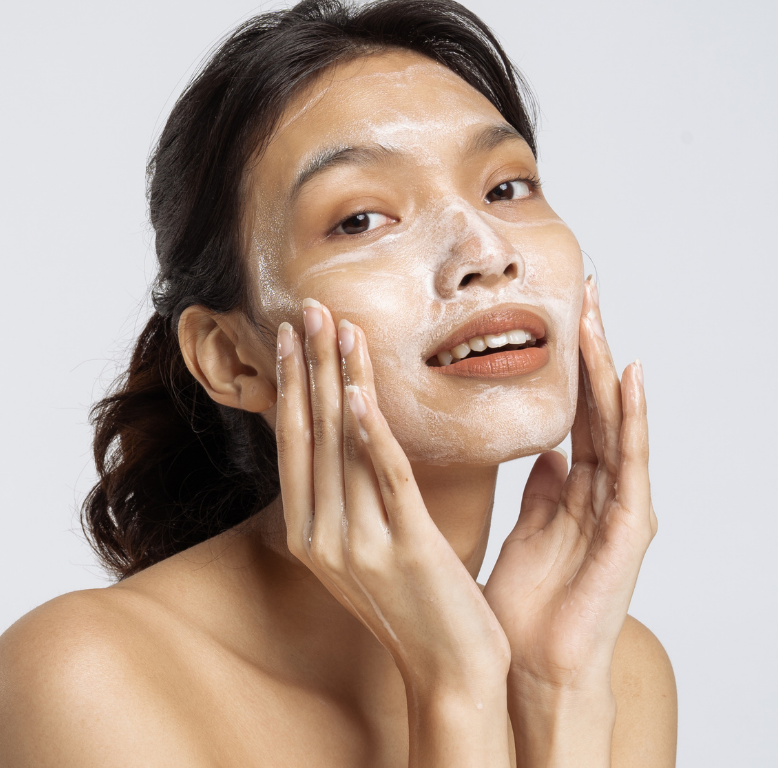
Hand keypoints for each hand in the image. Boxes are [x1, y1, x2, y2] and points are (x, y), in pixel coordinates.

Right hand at [274, 299, 509, 695]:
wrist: (449, 673)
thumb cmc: (415, 604)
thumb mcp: (368, 548)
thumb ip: (351, 498)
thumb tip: (351, 438)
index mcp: (311, 535)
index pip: (295, 446)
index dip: (290, 387)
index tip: (290, 337)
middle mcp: (323, 538)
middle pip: (310, 435)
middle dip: (306, 367)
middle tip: (305, 309)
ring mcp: (359, 544)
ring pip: (342, 446)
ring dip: (337, 380)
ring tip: (335, 327)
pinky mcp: (404, 548)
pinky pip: (383, 478)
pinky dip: (368, 432)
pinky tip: (356, 392)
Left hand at [484, 276, 656, 699]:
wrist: (532, 666)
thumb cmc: (528, 602)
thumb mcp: (530, 528)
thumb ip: (542, 488)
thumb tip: (545, 450)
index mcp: (576, 488)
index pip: (575, 412)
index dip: (568, 364)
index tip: (558, 314)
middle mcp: (603, 491)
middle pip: (597, 406)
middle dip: (590, 349)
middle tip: (583, 290)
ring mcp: (619, 508)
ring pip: (614, 423)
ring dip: (606, 368)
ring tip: (596, 314)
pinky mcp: (628, 531)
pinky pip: (628, 465)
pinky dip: (629, 420)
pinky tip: (626, 378)